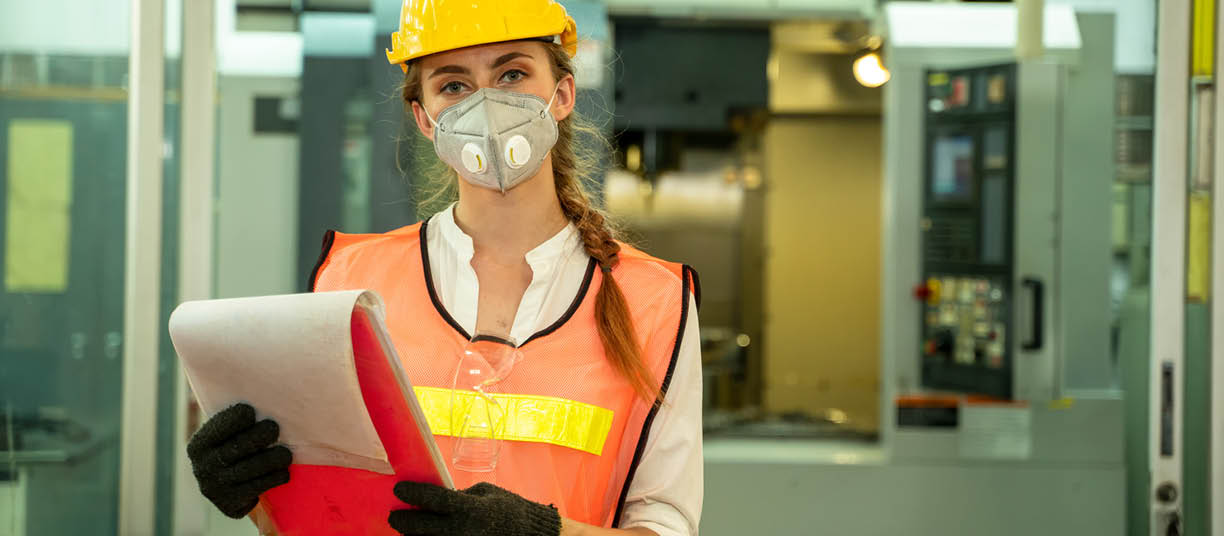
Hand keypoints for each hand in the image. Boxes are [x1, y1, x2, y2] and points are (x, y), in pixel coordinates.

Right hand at [186, 403, 291, 517]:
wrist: (236, 490)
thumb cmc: (239, 449)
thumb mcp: (232, 434)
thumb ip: (239, 417)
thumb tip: (260, 379)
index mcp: (200, 445)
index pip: (219, 427)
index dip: (236, 418)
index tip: (251, 412)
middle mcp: (202, 466)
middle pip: (238, 446)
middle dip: (261, 435)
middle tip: (274, 428)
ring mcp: (215, 487)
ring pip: (253, 467)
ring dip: (275, 458)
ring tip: (286, 453)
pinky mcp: (230, 503)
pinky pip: (259, 486)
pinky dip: (275, 477)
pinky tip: (283, 471)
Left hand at [389, 481, 561, 535]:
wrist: (532, 535)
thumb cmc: (510, 510)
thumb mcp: (486, 493)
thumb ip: (460, 496)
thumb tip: (436, 498)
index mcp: (471, 509)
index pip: (434, 499)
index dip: (413, 494)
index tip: (398, 489)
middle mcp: (463, 530)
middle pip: (422, 528)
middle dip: (403, 522)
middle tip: (395, 517)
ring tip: (409, 531)